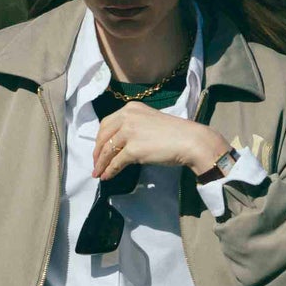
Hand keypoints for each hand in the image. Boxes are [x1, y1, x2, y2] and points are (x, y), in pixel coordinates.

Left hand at [92, 102, 231, 180]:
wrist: (190, 140)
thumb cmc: (175, 133)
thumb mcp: (149, 122)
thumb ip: (133, 128)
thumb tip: (119, 145)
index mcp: (131, 108)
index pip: (107, 123)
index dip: (100, 139)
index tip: (99, 149)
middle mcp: (127, 116)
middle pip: (103, 136)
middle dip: (97, 152)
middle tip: (96, 163)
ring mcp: (129, 132)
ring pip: (107, 150)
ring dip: (100, 163)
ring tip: (98, 173)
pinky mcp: (133, 149)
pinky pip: (116, 162)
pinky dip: (109, 170)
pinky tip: (107, 176)